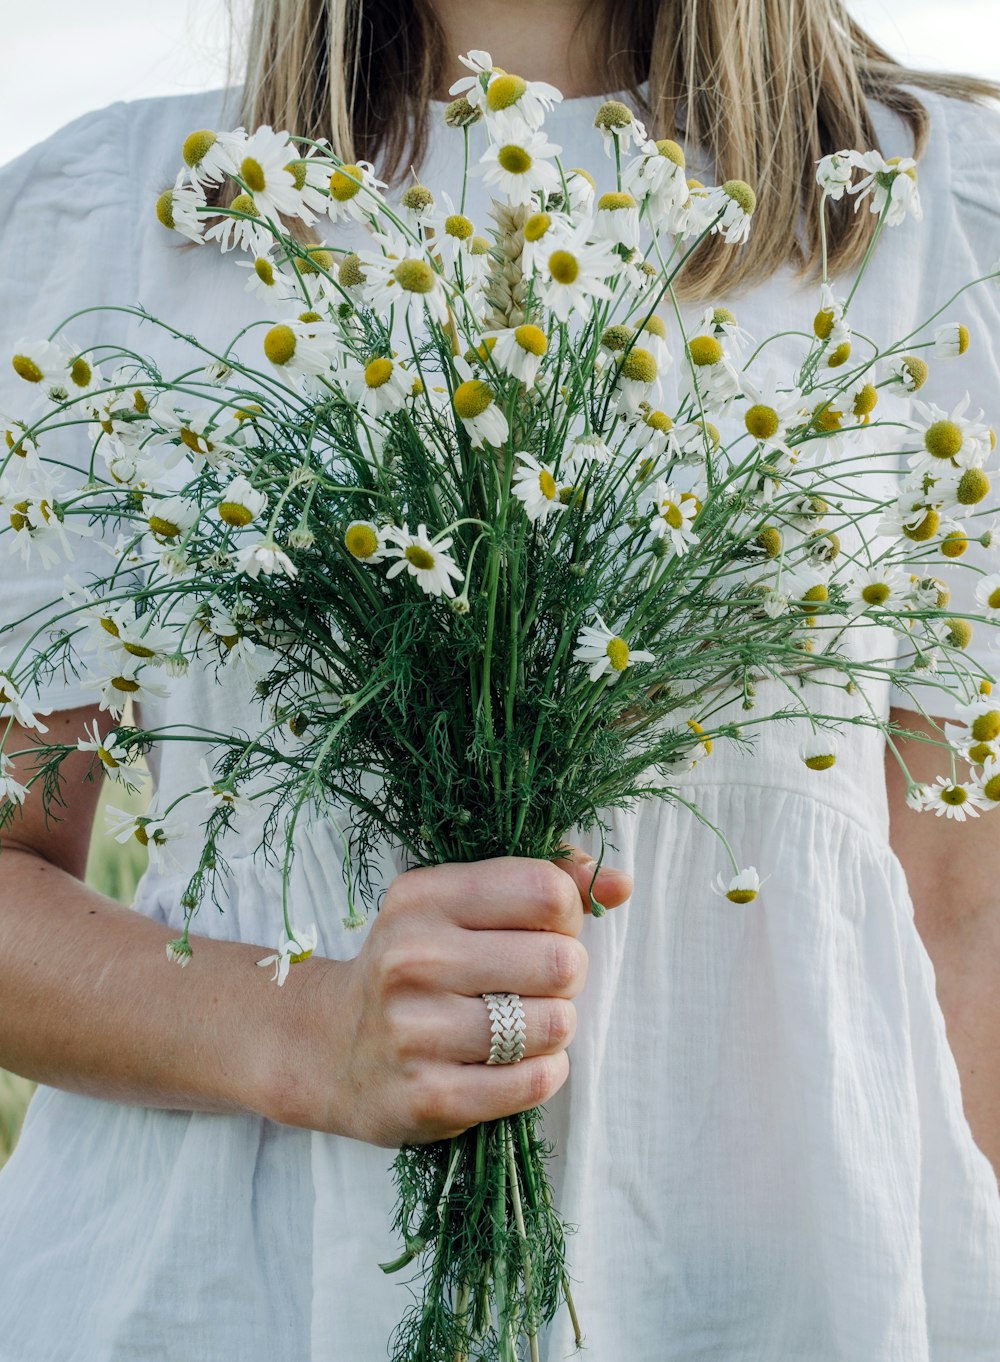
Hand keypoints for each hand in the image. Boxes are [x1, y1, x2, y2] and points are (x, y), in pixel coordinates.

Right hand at [272, 848, 630, 1146]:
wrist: (330, 1048)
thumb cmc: (417, 966)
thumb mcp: (459, 905)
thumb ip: (542, 881)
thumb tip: (619, 884)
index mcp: (423, 897)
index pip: (545, 889)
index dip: (567, 911)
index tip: (546, 927)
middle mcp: (412, 958)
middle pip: (559, 960)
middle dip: (565, 974)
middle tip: (535, 984)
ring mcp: (415, 1031)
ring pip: (554, 1024)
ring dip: (555, 1027)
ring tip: (522, 1024)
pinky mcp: (428, 1096)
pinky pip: (534, 1082)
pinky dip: (544, 1072)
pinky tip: (516, 1063)